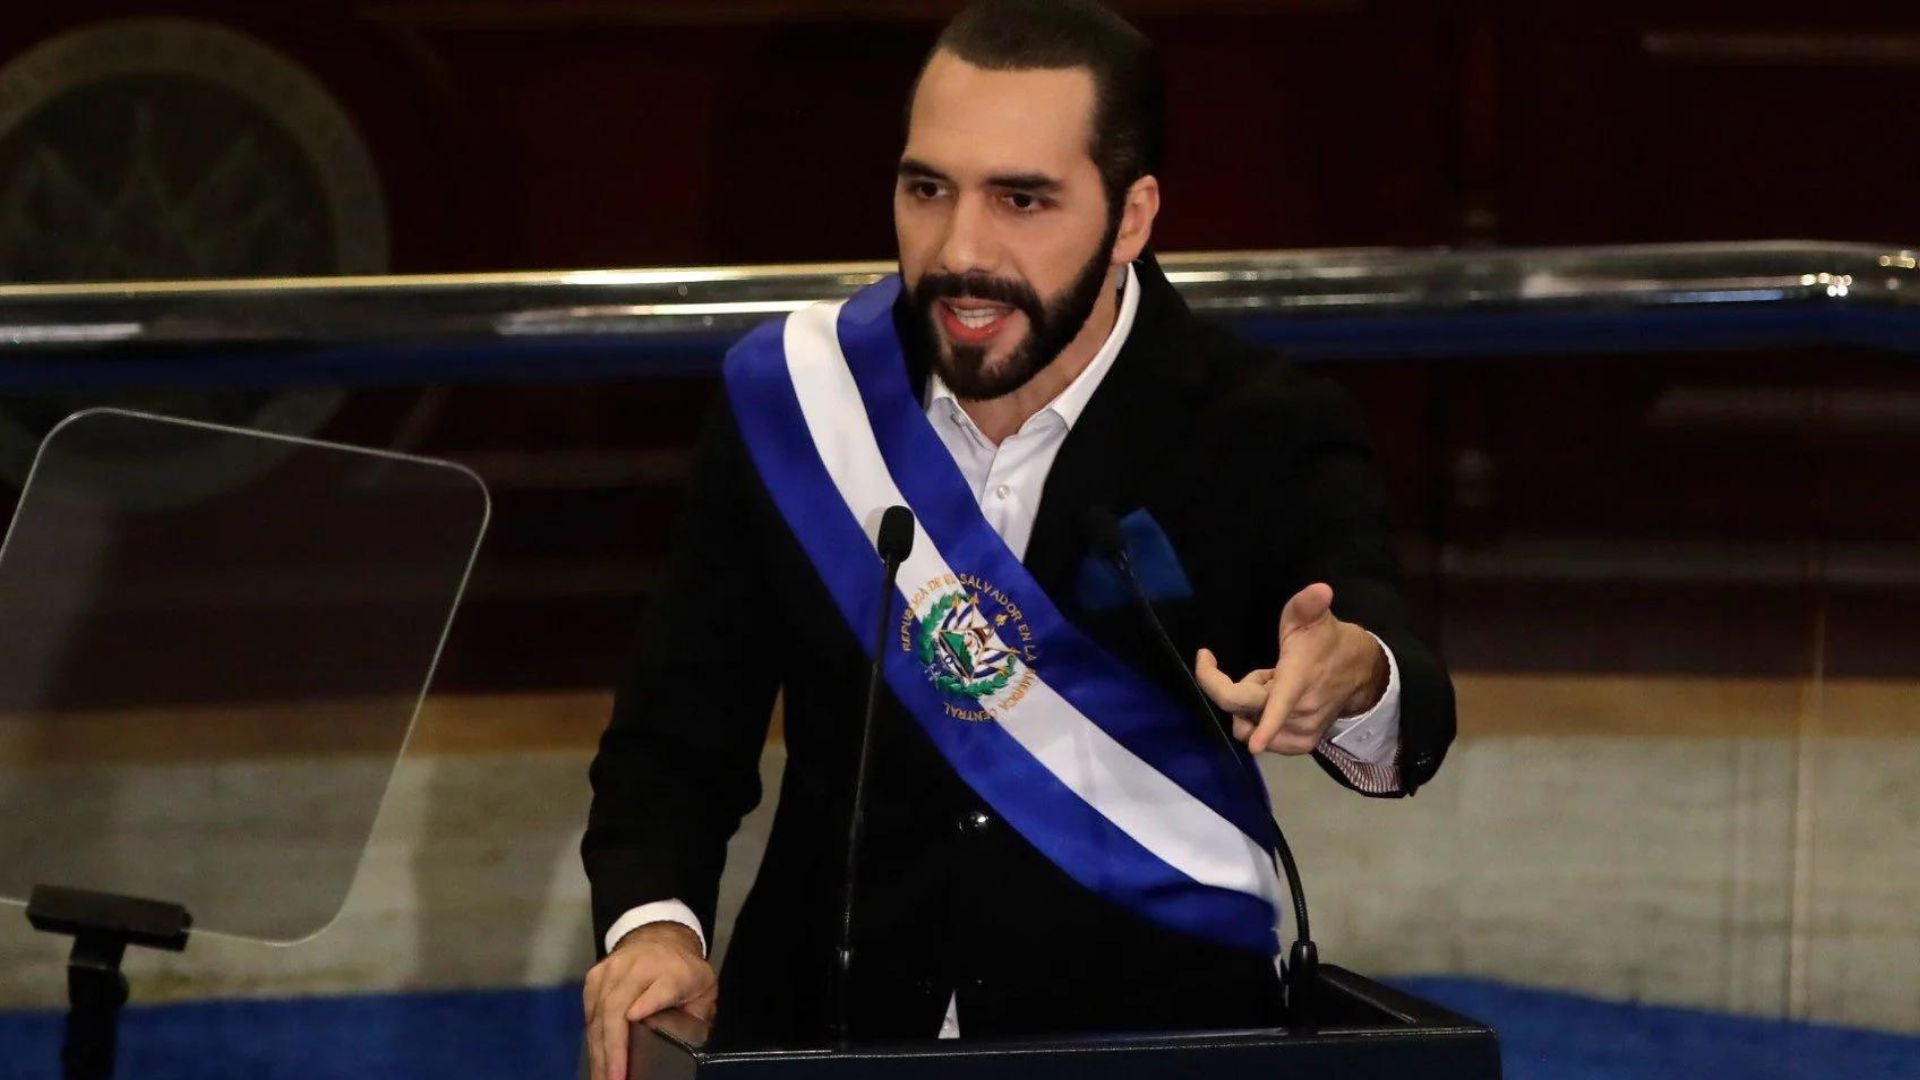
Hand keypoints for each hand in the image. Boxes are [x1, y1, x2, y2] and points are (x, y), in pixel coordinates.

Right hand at [583, 921, 716, 1079]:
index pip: (660, 988)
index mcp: (673, 972)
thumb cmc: (684, 972)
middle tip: (615, 1078)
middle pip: (618, 1007)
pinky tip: (596, 1060)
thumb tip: (686, 1043)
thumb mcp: (704, 988)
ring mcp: (612, 969)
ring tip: (602, 1077)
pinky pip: (588, 1012)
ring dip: (598, 1050)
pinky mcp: (595, 976)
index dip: (648, 1002)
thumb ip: (698, 1014)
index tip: (635, 1017)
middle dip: (614, 1047)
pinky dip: (591, 1039)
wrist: (662, 937)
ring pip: (599, 1013)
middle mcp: (638, 967)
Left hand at [1193, 583, 1386, 754]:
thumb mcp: (1314, 617)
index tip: (1252, 740)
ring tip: (1274, 686)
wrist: (1360, 672)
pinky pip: (1260, 740)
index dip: (1262, 724)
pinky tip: (1277, 704)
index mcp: (1298, 681)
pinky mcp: (1301, 745)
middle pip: (1242, 712)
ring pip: (1247, 725)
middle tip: (1264, 670)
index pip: (1275, 707)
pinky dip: (1259, 722)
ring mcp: (1301, 733)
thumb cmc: (1326, 641)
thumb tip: (1321, 590)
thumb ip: (1308, 604)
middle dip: (1237, 688)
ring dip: (1249, 705)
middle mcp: (1299, 713)